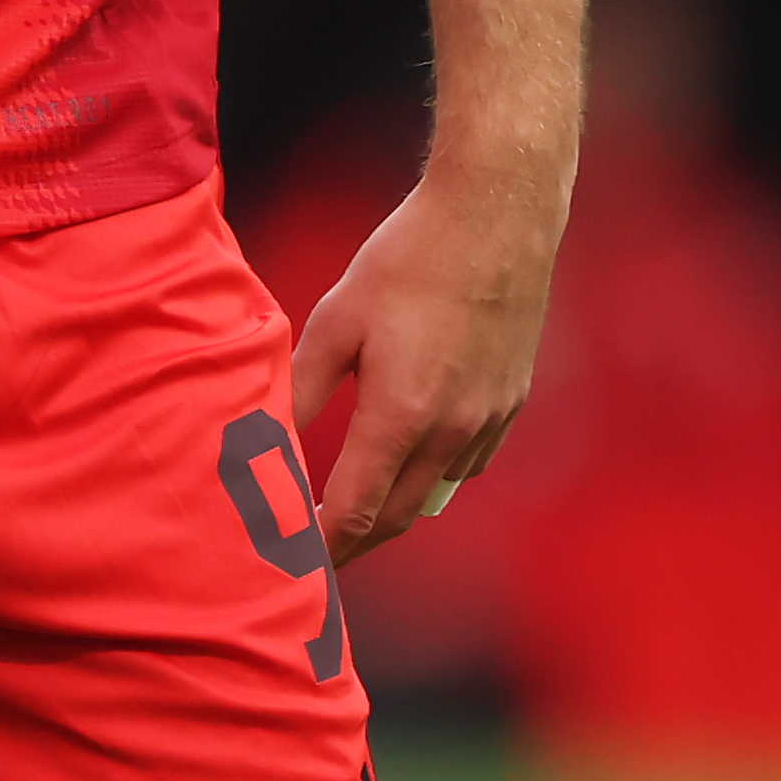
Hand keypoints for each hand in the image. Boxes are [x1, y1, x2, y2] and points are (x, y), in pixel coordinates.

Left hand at [287, 160, 562, 560]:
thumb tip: (268, 442)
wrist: (497, 218)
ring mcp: (489, 422)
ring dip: (396, 504)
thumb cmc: (408, 261)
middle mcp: (452, 433)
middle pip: (398, 519)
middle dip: (356, 541)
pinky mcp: (512, 403)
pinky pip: (468, 463)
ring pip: (436, 493)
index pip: (357, 512)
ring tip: (356, 497)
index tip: (294, 563)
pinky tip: (410, 447)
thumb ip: (300, 389)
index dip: (323, 547)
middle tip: (318, 549)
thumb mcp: (337, 320)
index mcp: (402, 416)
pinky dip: (435, 471)